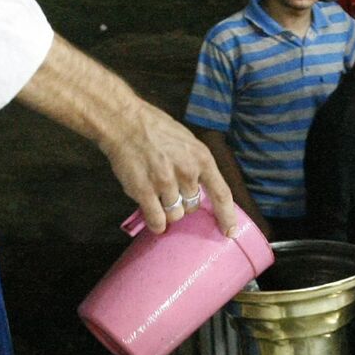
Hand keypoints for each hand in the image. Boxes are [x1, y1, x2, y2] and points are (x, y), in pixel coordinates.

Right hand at [98, 102, 239, 234]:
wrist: (125, 122)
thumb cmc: (156, 129)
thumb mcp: (187, 142)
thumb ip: (196, 165)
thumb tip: (199, 190)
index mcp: (202, 158)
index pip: (221, 194)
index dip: (227, 216)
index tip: (229, 232)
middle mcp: (187, 172)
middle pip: (193, 206)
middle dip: (184, 203)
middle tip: (170, 191)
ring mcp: (165, 182)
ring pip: (175, 215)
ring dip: (168, 212)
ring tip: (158, 199)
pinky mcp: (144, 191)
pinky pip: (157, 219)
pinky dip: (156, 223)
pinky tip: (154, 220)